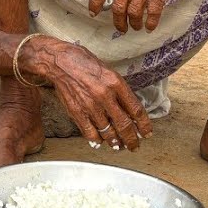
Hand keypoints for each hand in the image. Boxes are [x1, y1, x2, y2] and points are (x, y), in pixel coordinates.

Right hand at [24, 37, 153, 149]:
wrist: (59, 62)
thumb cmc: (84, 63)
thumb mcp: (109, 71)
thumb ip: (119, 90)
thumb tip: (130, 110)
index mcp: (116, 83)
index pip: (136, 110)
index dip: (144, 125)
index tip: (147, 133)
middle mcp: (105, 96)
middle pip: (124, 125)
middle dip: (132, 139)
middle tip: (134, 146)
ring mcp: (90, 106)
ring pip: (108, 132)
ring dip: (115, 143)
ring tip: (118, 146)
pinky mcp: (77, 112)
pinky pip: (90, 133)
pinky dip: (96, 140)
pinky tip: (100, 142)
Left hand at [88, 0, 198, 33]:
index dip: (95, 2)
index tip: (93, 12)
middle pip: (118, 6)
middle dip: (118, 21)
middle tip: (121, 28)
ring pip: (134, 11)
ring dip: (134, 23)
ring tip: (136, 27)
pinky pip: (153, 10)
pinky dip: (151, 22)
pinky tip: (150, 27)